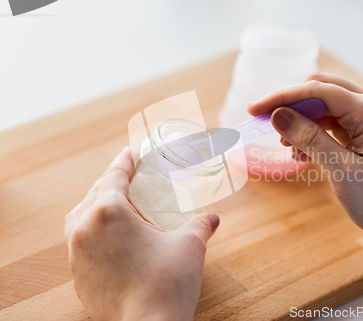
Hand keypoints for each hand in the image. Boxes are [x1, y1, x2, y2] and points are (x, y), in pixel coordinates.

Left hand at [64, 147, 219, 320]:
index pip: (113, 176)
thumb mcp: (189, 246)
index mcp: (108, 213)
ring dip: (95, 205)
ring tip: (114, 204)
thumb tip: (213, 217)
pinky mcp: (77, 277)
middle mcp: (85, 230)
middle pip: (93, 194)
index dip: (124, 162)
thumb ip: (200, 225)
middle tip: (128, 178)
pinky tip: (110, 238)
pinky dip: (92, 232)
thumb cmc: (168, 284)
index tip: (130, 152)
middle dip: (110, 182)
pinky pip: (78, 243)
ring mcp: (76, 255)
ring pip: (79, 219)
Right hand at [249, 71, 362, 272]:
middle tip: (267, 128)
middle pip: (319, 89)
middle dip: (290, 106)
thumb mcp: (341, 170)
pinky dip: (311, 132)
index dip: (283, 97)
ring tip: (291, 152)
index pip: (318, 90)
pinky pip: (329, 120)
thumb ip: (309, 138)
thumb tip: (277, 115)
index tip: (254, 109)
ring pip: (322, 104)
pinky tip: (303, 156)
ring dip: (300, 122)